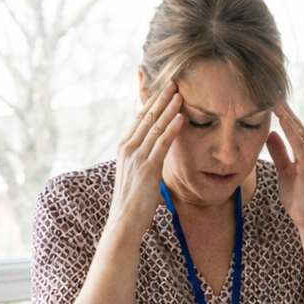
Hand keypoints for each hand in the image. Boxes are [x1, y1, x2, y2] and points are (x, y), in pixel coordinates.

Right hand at [109, 82, 182, 238]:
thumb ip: (143, 160)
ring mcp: (137, 158)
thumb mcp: (135, 175)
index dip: (150, 102)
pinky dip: (172, 129)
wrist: (123, 222)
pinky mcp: (148, 169)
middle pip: (146, 117)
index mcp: (124, 148)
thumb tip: (155, 153)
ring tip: (179, 93)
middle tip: (172, 82)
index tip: (161, 89)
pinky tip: (180, 117)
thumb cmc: (132, 202)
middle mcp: (128, 149)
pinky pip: (162, 144)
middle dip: (160, 98)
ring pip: (154, 127)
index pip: (138, 119)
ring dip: (168, 108)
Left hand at [268, 103, 303, 235]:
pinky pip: (300, 144)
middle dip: (284, 108)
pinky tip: (283, 119)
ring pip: (298, 131)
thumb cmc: (298, 197)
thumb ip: (279, 152)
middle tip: (272, 89)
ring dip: (287, 114)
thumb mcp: (284, 170)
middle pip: (296, 124)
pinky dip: (292, 130)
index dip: (282, 112)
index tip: (269, 97)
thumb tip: (270, 134)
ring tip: (275, 98)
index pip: (293, 127)